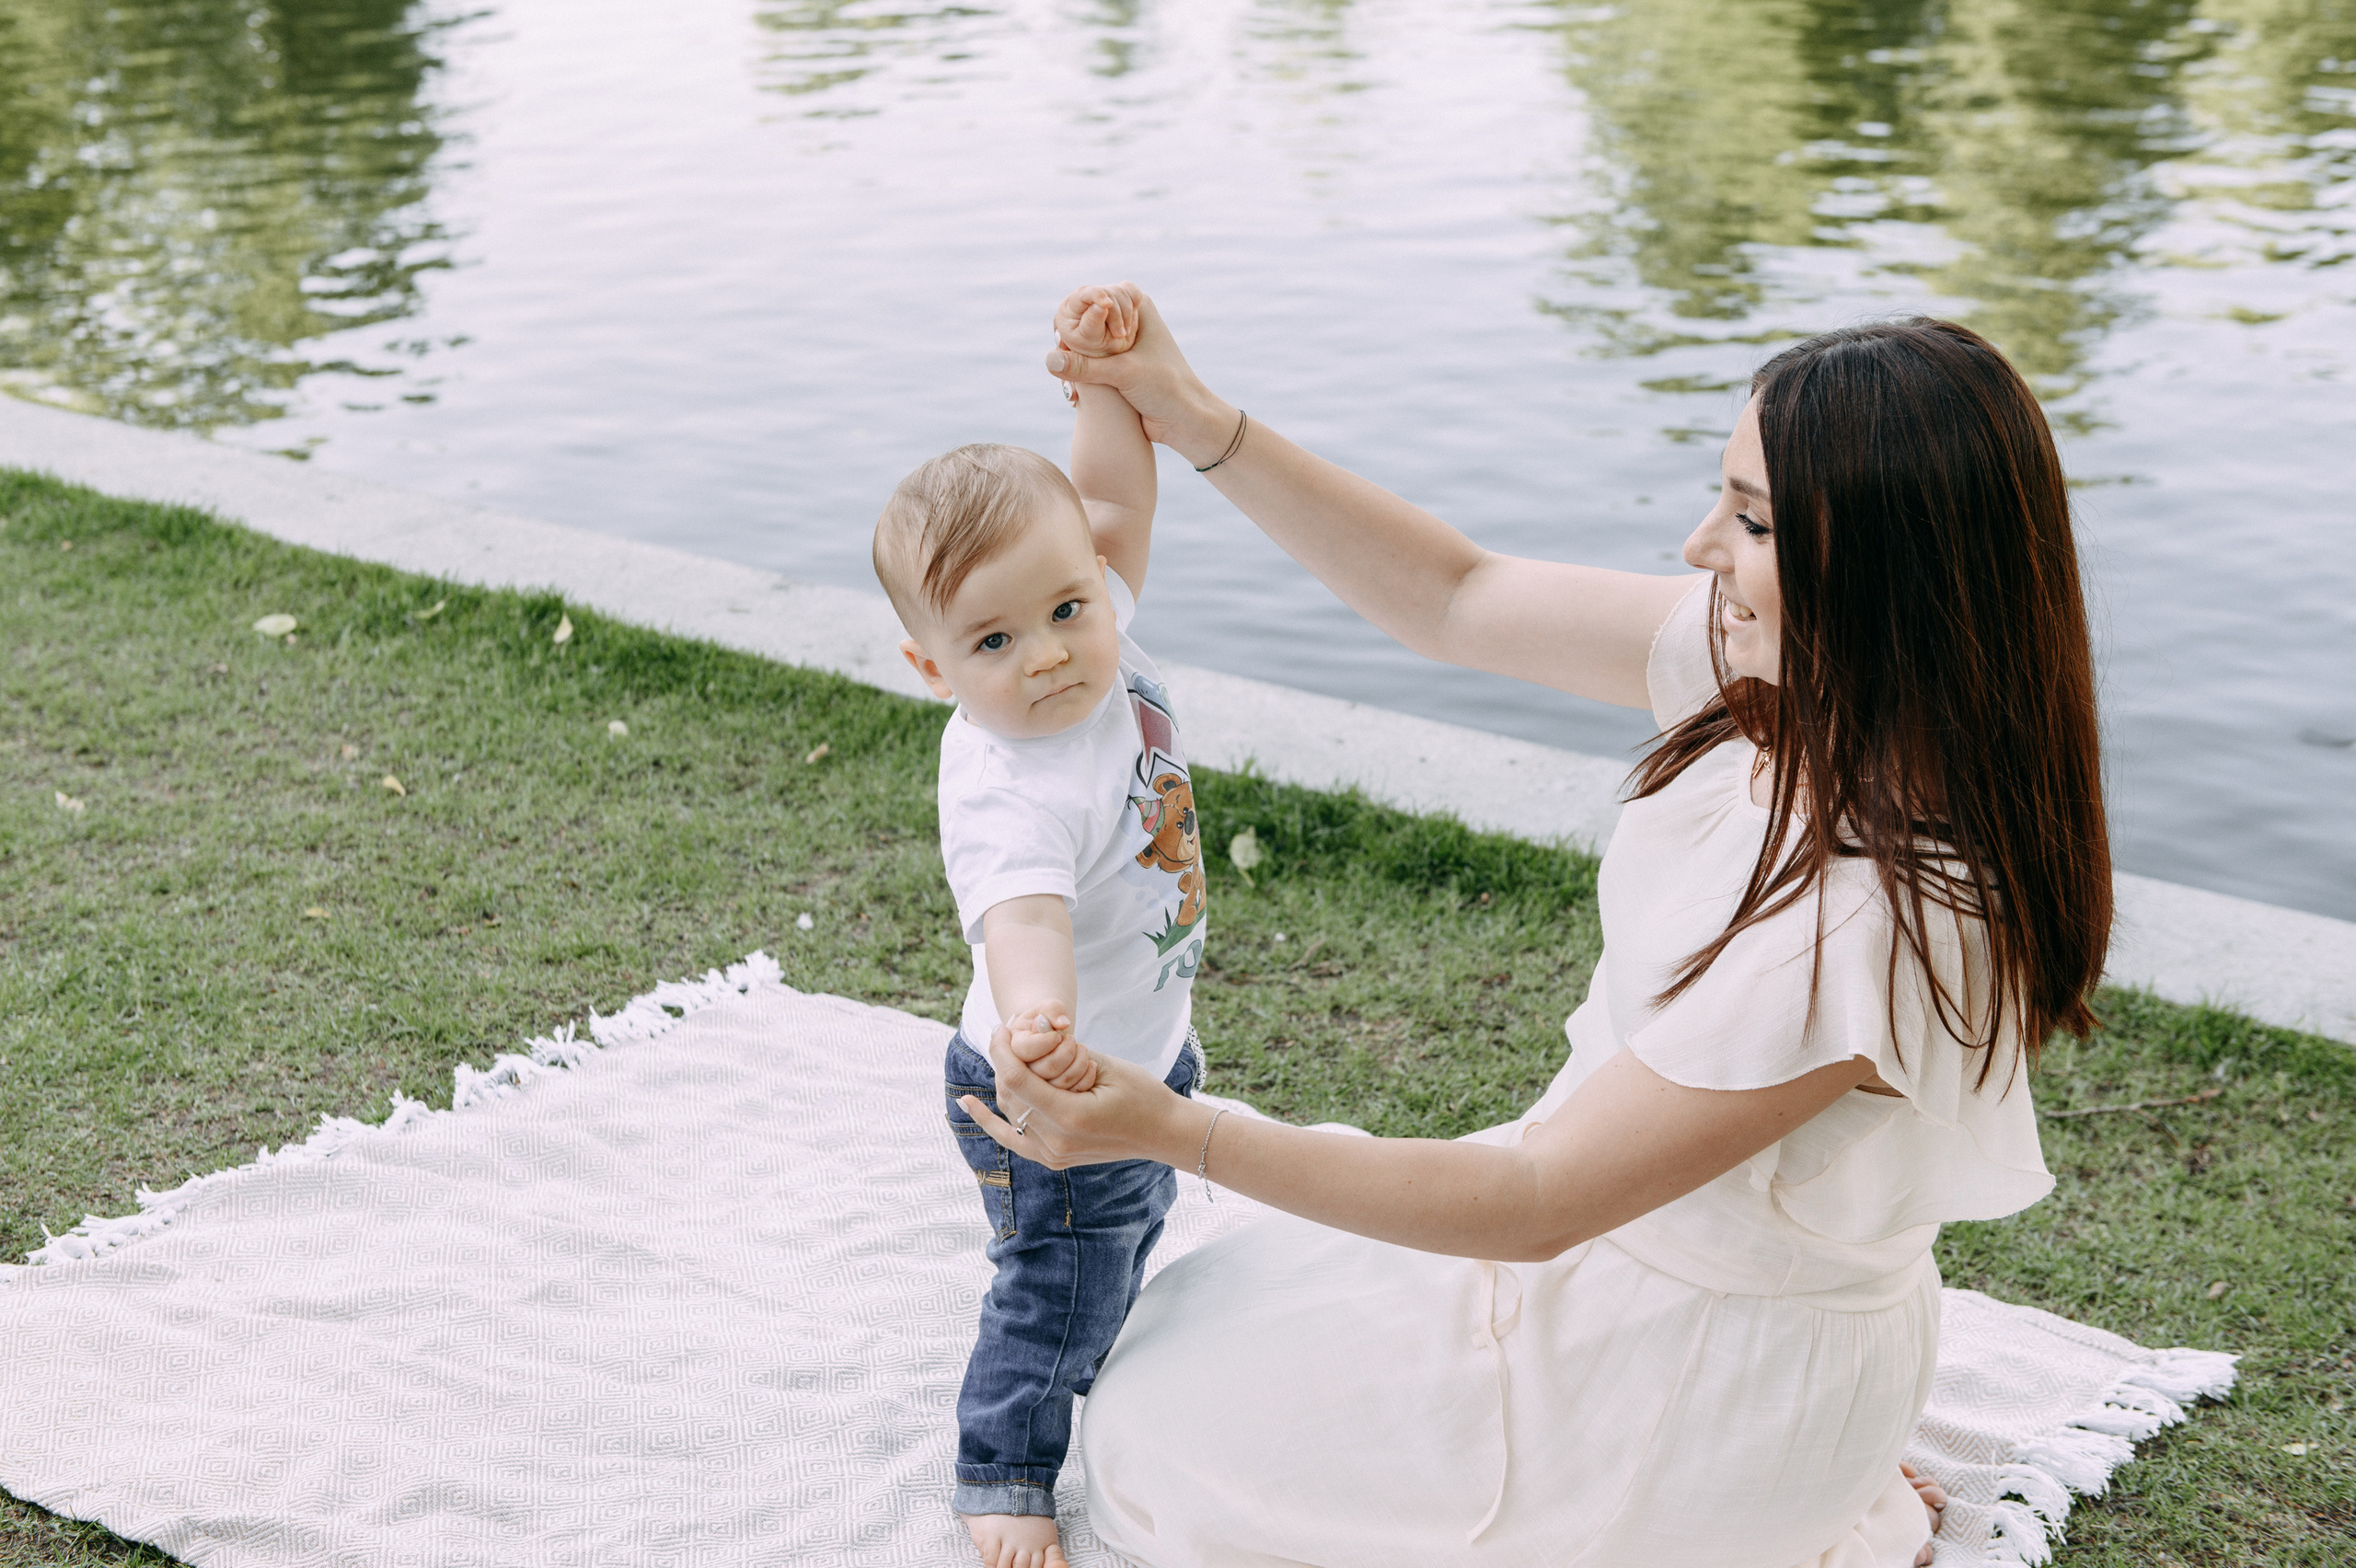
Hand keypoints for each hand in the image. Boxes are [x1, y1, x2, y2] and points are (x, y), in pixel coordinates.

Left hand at [957, 1021, 1191, 1170]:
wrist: (1164, 1134)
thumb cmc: (1143, 1095)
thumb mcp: (1105, 1066)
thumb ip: (1064, 1056)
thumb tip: (1031, 1039)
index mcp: (1070, 1116)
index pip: (1017, 1079)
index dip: (1002, 1050)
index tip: (1001, 1028)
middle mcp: (1056, 1141)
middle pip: (1009, 1095)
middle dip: (1002, 1061)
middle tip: (1005, 1035)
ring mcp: (1053, 1155)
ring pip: (1009, 1113)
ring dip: (1002, 1082)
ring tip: (1002, 1054)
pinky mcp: (1053, 1159)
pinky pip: (1012, 1139)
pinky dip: (989, 1121)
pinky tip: (965, 1104)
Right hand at [1043, 285, 1240, 465]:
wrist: (1185, 421)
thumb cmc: (1165, 387)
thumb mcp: (1121, 373)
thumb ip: (1083, 366)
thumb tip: (1051, 360)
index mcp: (1139, 308)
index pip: (1098, 296)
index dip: (1081, 312)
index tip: (1065, 335)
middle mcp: (1131, 322)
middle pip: (1089, 321)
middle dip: (1073, 341)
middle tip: (1062, 358)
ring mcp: (1125, 345)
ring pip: (1089, 346)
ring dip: (1076, 362)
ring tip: (1069, 383)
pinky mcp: (1120, 368)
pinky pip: (1093, 366)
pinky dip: (1082, 377)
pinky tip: (1074, 395)